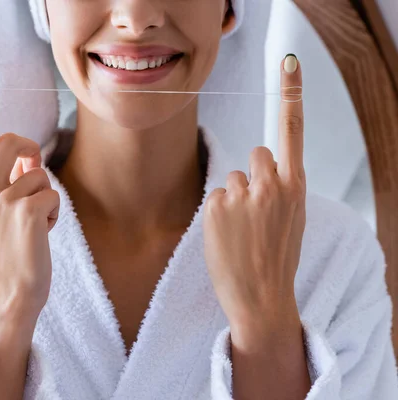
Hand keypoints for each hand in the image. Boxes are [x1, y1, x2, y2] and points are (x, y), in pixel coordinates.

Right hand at [0, 59, 59, 341]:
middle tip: (30, 178)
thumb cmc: (4, 253)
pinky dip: (55, 212)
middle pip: (13, 140)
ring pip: (38, 171)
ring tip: (33, 222)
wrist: (6, 296)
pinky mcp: (24, 211)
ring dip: (44, 194)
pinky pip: (52, 192)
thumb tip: (27, 157)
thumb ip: (2, 180)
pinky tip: (42, 233)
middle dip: (29, 153)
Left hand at [203, 55, 305, 330]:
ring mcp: (243, 195)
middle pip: (255, 154)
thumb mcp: (294, 219)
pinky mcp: (217, 206)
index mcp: (296, 187)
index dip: (291, 94)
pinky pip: (215, 196)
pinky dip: (218, 213)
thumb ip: (283, 188)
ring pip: (232, 178)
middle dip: (253, 176)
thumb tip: (261, 165)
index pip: (292, 132)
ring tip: (241, 231)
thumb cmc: (278, 258)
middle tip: (255, 210)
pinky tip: (227, 236)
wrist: (261, 298)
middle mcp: (271, 185)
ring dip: (234, 199)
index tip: (290, 63)